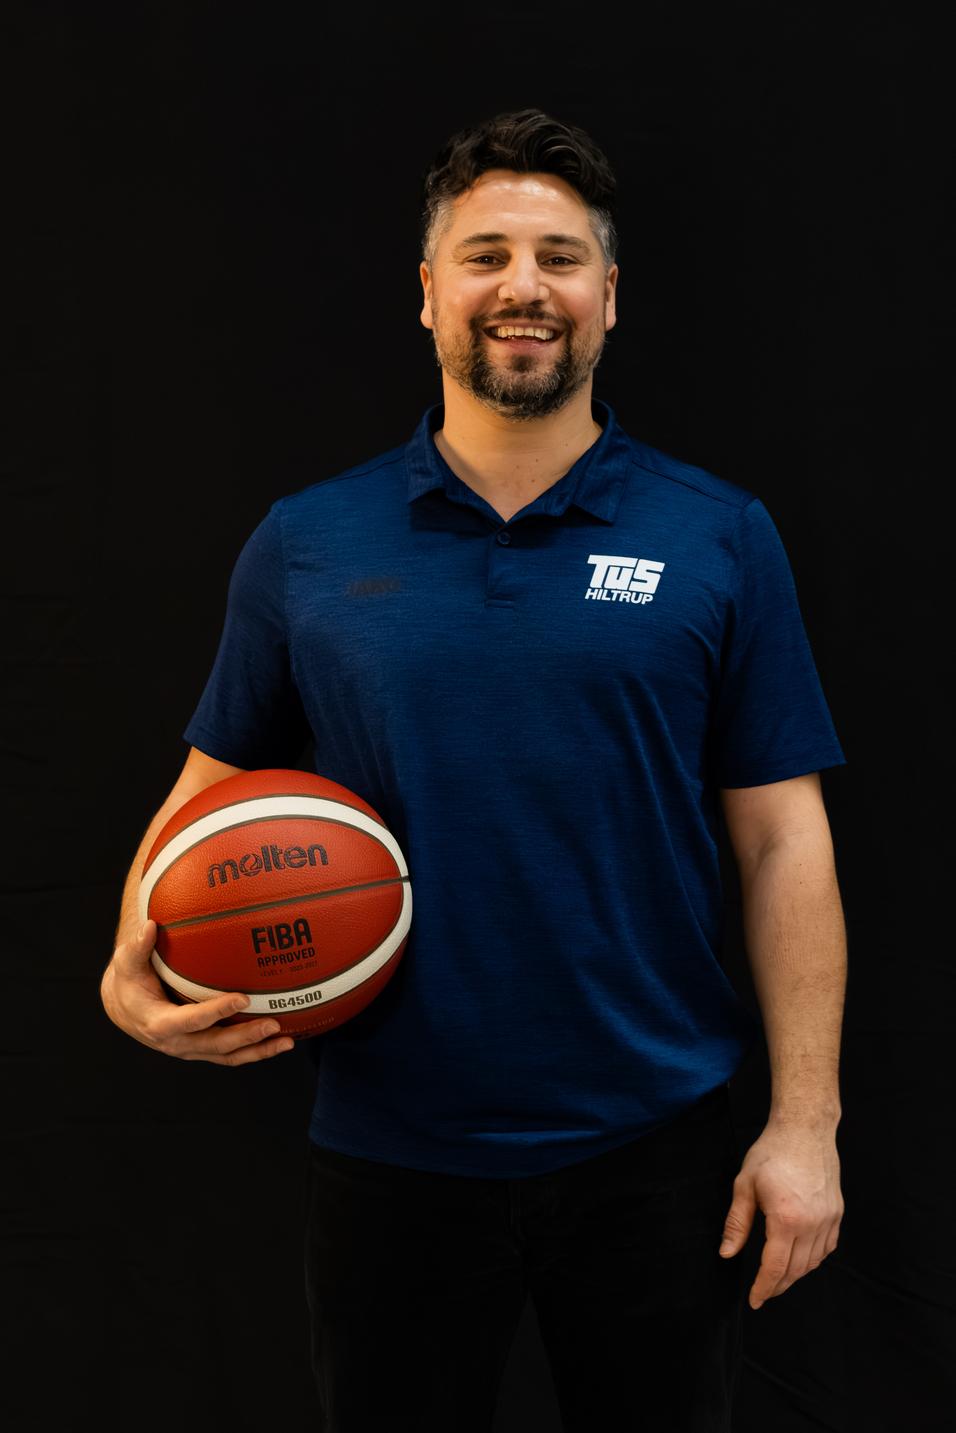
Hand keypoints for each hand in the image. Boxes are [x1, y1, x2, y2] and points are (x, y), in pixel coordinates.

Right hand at [101, 919, 295, 1065]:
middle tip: (273, 1023)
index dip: (216, 1012)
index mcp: (159, 1024)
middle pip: (216, 1045)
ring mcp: (192, 1049)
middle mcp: (177, 1043)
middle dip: (246, 1037)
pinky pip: (231, 1055)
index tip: (242, 998)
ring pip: (228, 1056)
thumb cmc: (129, 981)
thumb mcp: (126, 964)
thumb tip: (150, 926)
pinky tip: (279, 1041)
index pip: (191, 1020)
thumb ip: (137, 947)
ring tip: (286, 1040)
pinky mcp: (202, 1049)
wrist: (125, 1009)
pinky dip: (255, 1051)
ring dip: (258, 1050)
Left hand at [717, 1119, 843, 1308]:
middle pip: (795, 1270)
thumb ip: (737, 1223)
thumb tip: (727, 1253)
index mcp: (786, 1219)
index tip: (755, 1301)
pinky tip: (801, 1259)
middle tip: (764, 1293)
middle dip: (778, 1286)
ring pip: (813, 1262)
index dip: (763, 1288)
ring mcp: (828, 1219)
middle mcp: (812, 1224)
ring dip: (795, 1275)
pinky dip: (814, 1260)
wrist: (804, 1129)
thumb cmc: (772, 1153)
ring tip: (779, 1278)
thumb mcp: (744, 1185)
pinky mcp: (837, 1213)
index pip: (775, 1267)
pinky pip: (828, 1248)